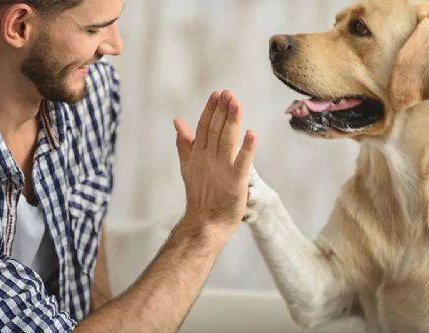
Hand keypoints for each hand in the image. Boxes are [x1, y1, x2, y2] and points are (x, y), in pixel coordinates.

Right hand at [173, 90, 255, 233]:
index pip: (204, 127)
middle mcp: (209, 159)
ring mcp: (222, 169)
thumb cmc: (199, 195)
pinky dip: (246, 148)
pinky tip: (251, 134)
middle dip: (222, 110)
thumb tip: (177, 121)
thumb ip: (184, 143)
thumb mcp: (188, 166)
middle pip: (216, 129)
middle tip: (228, 93)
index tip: (217, 94)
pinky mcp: (235, 181)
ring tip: (236, 104)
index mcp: (198, 154)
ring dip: (232, 121)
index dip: (211, 109)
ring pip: (227, 140)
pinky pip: (242, 162)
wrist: (204, 223)